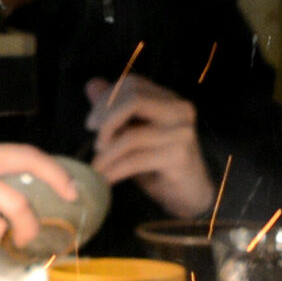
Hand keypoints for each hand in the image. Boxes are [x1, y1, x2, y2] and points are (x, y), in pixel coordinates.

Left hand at [85, 75, 215, 218]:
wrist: (190, 196)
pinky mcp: (179, 157)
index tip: (91, 124)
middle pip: (134, 100)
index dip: (106, 100)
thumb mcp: (134, 135)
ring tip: (97, 167)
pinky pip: (136, 160)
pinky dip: (115, 170)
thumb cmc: (160, 166)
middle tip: (95, 144)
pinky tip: (105, 179)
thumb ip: (115, 110)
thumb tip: (92, 85)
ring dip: (107, 153)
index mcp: (169, 99)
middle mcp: (179, 110)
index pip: (133, 85)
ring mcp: (182, 133)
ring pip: (132, 135)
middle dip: (106, 121)